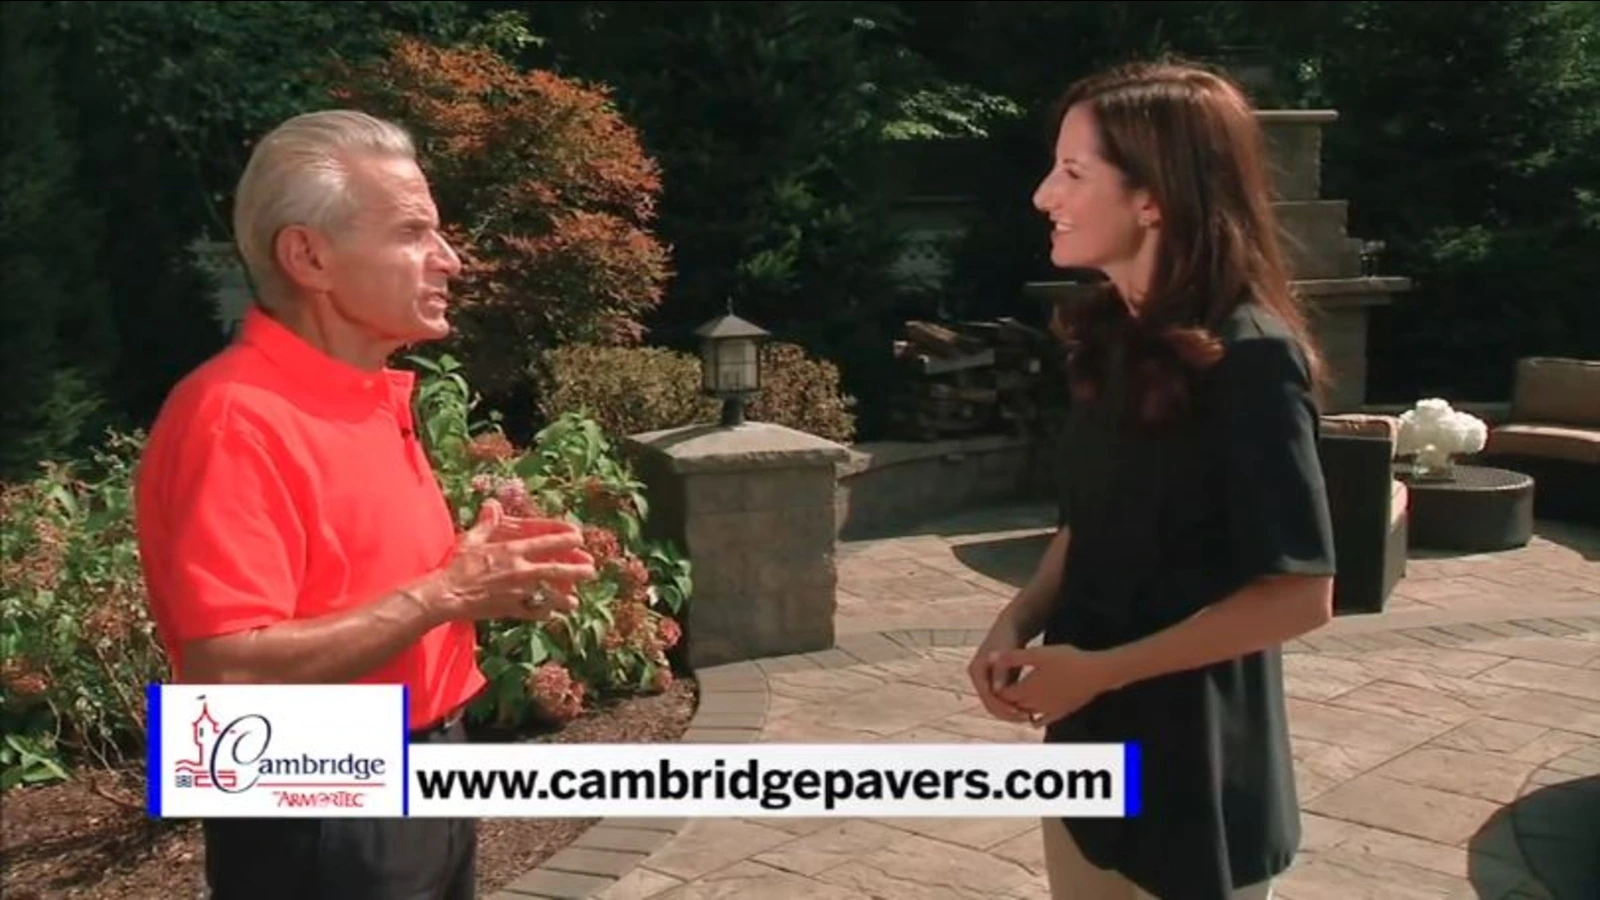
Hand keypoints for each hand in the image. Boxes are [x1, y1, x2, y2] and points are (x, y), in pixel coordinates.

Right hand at [433, 499, 596, 621]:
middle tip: (591, 570)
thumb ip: (486, 523)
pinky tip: (552, 615)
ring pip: (550, 595)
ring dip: (565, 599)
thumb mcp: (472, 540)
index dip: (566, 539)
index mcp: (512, 551)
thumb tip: (491, 504)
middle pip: (557, 569)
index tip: (579, 537)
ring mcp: (517, 592)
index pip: (547, 542)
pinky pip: (533, 612)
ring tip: (575, 602)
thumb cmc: (457, 566)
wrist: (446, 595)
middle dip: (577, 570)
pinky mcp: (510, 609)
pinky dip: (544, 614)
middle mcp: (519, 571)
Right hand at [967, 621, 1030, 723]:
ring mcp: (983, 680)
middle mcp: (977, 677)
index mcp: (976, 670)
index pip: (988, 697)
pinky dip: (1012, 705)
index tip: (1020, 714)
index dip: (1003, 708)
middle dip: (1007, 714)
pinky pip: (1000, 699)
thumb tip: (997, 692)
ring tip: (1029, 716)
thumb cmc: (1009, 638)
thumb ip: (1001, 672)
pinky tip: (1027, 708)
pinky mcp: (993, 681)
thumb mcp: (1006, 654)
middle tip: (1026, 719)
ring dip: (1010, 712)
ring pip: (995, 704)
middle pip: (990, 704)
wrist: (1010, 626)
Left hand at [993, 644, 1120, 727]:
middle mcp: (1035, 703)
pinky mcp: (1062, 712)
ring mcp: (1049, 710)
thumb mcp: (1037, 653)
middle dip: (1006, 699)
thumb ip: (1013, 657)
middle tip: (1002, 690)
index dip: (997, 687)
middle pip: (1013, 705)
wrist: (1096, 672)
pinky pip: (1044, 720)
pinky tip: (1034, 718)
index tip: (996, 678)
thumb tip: (991, 657)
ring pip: (1027, 713)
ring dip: (1019, 709)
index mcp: (1027, 689)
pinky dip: (1036, 719)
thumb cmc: (1067, 660)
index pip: (1003, 693)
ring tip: (1015, 700)